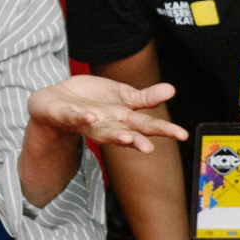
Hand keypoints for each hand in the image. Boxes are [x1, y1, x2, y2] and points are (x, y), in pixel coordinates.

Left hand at [27, 74, 188, 154]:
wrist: (57, 100)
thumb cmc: (94, 101)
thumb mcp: (123, 96)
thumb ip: (146, 97)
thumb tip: (172, 90)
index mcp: (123, 119)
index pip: (146, 125)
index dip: (164, 130)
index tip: (182, 135)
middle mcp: (108, 125)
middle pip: (127, 133)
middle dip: (138, 141)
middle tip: (150, 149)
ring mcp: (88, 122)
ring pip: (102, 132)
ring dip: (113, 135)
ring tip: (125, 138)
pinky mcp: (67, 115)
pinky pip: (74, 118)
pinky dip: (81, 118)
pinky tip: (89, 116)